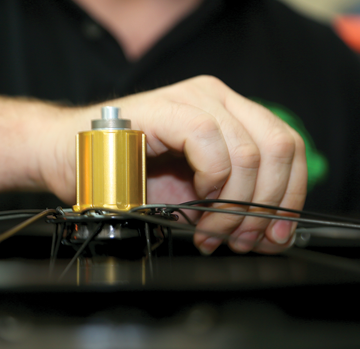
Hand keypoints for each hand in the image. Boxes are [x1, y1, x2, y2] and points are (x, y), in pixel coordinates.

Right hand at [40, 76, 306, 254]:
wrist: (66, 157)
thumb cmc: (123, 175)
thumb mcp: (191, 196)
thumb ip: (233, 203)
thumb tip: (271, 233)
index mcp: (230, 114)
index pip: (288, 146)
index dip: (292, 194)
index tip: (278, 233)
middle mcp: (218, 98)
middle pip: (279, 147)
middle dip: (267, 206)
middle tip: (243, 239)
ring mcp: (194, 98)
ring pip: (251, 152)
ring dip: (236, 207)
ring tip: (211, 233)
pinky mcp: (168, 107)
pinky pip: (212, 145)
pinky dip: (212, 184)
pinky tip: (194, 205)